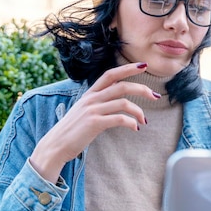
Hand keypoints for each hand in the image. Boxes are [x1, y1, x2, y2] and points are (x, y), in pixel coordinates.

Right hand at [30, 62, 159, 181]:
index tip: (143, 65)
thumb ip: (98, 103)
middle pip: (121, 86)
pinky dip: (131, 122)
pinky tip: (135, 128)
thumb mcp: (83, 111)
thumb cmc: (72, 130)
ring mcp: (92, 110)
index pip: (110, 74)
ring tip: (144, 120)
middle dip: (142, 89)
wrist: (56, 145)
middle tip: (155, 96)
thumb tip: (116, 101)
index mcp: (90, 94)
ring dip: (138, 111)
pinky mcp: (94, 123)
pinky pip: (119, 119)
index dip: (127, 69)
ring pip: (123, 102)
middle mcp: (91, 99)